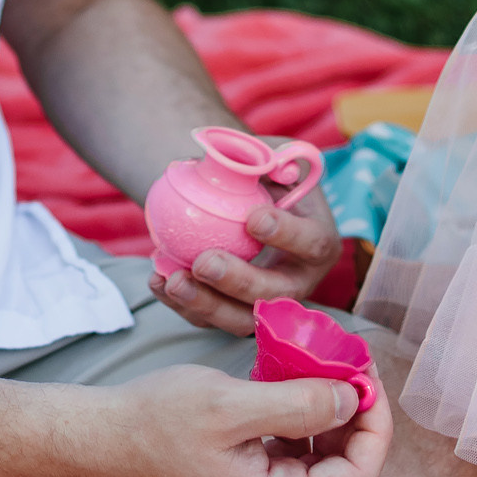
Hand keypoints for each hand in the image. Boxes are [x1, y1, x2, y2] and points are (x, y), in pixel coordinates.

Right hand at [89, 363, 389, 476]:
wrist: (95, 439)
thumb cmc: (151, 423)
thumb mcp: (229, 403)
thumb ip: (297, 405)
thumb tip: (353, 399)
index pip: (357, 476)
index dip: (375, 426)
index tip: (367, 377)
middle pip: (340, 470)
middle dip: (352, 415)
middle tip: (348, 364)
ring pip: (314, 461)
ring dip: (325, 414)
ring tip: (320, 367)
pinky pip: (285, 456)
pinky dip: (295, 420)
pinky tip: (286, 384)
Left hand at [155, 176, 340, 336]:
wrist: (250, 205)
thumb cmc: (268, 180)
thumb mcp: (275, 159)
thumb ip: (267, 157)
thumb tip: (250, 162)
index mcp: (318, 242)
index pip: (312, 243)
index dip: (286, 234)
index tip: (253, 218)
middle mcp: (298, 281)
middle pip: (275, 294)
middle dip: (238, 281)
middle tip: (204, 261)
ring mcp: (266, 304)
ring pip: (241, 320)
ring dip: (205, 303)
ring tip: (173, 280)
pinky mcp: (233, 313)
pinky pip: (208, 318)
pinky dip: (181, 304)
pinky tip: (158, 280)